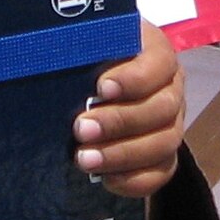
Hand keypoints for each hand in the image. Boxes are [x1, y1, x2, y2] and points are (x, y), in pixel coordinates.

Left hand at [75, 20, 184, 198]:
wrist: (85, 82)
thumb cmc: (83, 53)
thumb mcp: (81, 40)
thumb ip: (78, 44)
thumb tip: (49, 51)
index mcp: (155, 52)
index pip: (159, 62)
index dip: (135, 78)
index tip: (102, 87)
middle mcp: (169, 87)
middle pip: (163, 108)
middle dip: (120, 121)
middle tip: (80, 128)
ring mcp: (170, 122)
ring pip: (164, 143)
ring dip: (123, 154)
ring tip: (84, 159)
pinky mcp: (162, 153)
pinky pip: (161, 171)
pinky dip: (135, 180)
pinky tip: (106, 179)